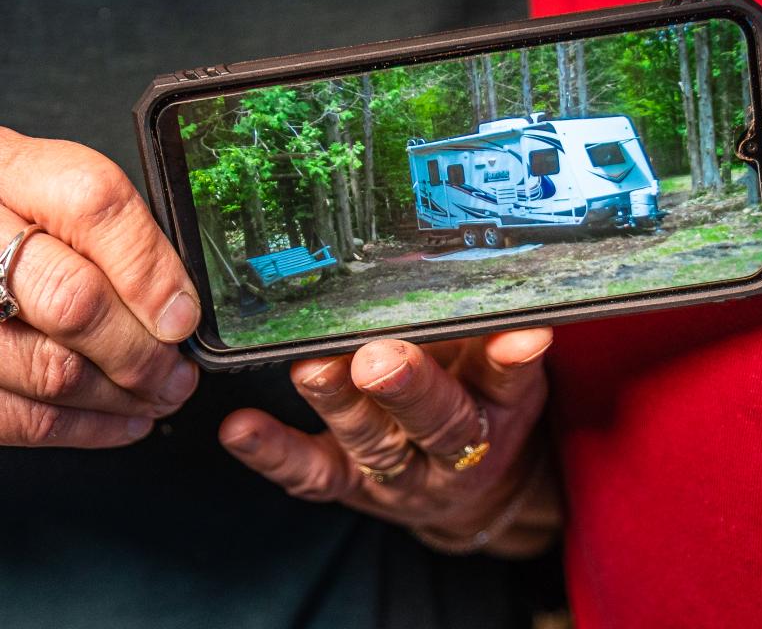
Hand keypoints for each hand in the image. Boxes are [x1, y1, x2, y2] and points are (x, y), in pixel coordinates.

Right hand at [0, 127, 200, 446]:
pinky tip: (122, 419)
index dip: (151, 272)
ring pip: (49, 369)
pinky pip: (15, 416)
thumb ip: (111, 230)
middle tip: (178, 372)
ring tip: (160, 396)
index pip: (94, 207)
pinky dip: (83, 428)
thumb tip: (178, 301)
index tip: (183, 317)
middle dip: (143, 352)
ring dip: (122, 396)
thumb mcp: (51, 191)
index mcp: (10, 170)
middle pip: (74, 301)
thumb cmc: (9, 212)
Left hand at [220, 329, 560, 556]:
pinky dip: (274, 452)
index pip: (509, 381)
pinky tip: (240, 428)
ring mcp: (397, 471)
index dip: (512, 360)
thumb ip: (483, 332)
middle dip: (409, 388)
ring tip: (314, 369)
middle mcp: (452, 448)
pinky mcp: (347, 484)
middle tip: (380, 358)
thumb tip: (472, 274)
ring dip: (341, 405)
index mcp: (497, 409)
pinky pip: (311, 474)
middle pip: (438, 422)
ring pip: (372, 442)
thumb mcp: (497, 373)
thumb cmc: (477, 405)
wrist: (463, 487)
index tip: (521, 335)